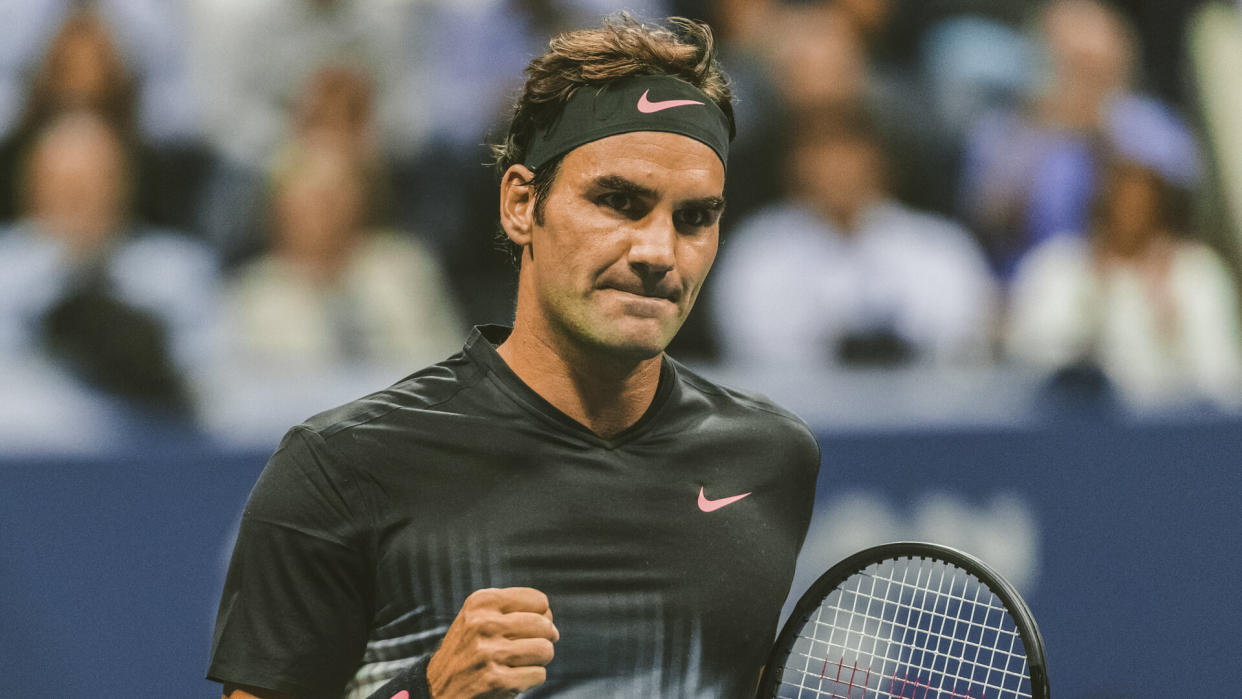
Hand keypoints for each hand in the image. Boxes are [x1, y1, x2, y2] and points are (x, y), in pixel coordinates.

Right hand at [426, 587, 558, 697]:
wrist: (437, 688)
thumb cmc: (468, 649)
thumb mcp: (478, 617)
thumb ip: (514, 611)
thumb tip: (553, 627)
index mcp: (481, 602)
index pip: (539, 601)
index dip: (542, 616)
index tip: (529, 628)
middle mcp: (483, 624)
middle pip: (545, 625)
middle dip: (545, 638)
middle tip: (530, 647)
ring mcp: (489, 653)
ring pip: (545, 650)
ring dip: (540, 659)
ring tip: (521, 662)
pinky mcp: (495, 680)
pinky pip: (539, 674)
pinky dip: (531, 678)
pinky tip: (513, 678)